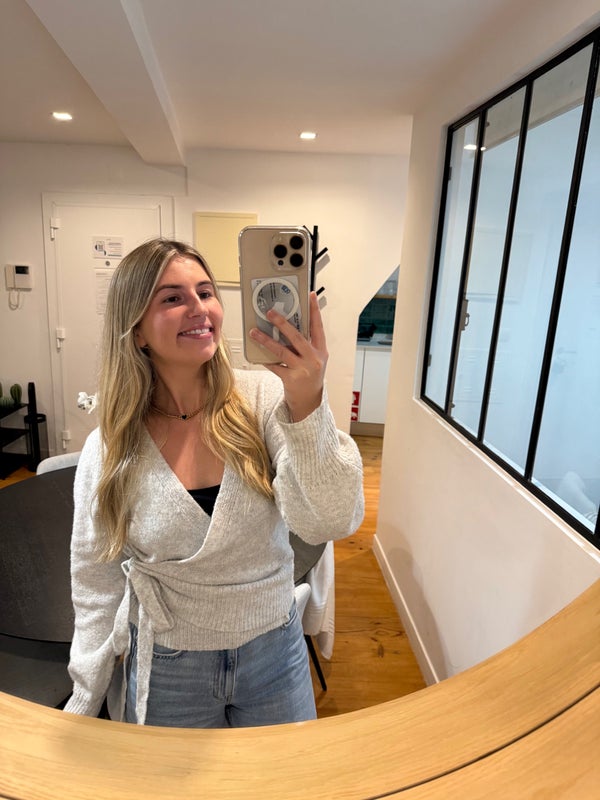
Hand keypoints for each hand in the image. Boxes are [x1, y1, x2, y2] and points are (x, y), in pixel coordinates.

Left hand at [249, 292, 327, 421]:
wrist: (309, 401)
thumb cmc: (310, 375)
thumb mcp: (314, 358)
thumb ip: (306, 344)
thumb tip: (287, 325)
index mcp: (321, 351)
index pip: (318, 327)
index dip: (315, 311)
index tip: (310, 295)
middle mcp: (314, 359)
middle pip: (297, 337)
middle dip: (282, 324)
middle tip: (270, 312)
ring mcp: (303, 369)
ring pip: (282, 351)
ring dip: (266, 340)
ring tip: (254, 332)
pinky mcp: (291, 379)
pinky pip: (275, 366)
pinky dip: (265, 359)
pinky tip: (257, 354)